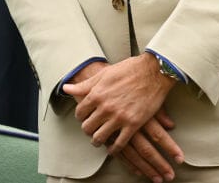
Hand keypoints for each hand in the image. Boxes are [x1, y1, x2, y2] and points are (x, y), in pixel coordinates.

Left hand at [64, 58, 182, 182]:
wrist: (153, 72)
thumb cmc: (129, 70)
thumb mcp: (103, 74)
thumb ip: (84, 85)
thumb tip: (66, 88)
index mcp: (96, 94)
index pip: (80, 112)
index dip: (81, 116)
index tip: (84, 117)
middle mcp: (105, 107)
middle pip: (88, 127)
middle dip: (88, 130)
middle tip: (91, 130)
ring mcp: (119, 117)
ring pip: (100, 138)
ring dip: (98, 141)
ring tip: (99, 140)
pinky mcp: (133, 124)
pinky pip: (120, 143)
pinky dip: (114, 149)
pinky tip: (113, 148)